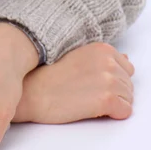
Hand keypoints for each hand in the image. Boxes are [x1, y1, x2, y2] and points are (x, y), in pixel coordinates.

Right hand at [12, 42, 134, 123]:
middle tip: (89, 91)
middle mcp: (109, 61)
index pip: (126, 68)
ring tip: (89, 98)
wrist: (33, 89)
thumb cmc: (50, 73)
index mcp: (102, 48)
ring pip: (128, 98)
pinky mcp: (106, 99)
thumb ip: (103, 58)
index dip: (113, 78)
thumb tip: (125, 59)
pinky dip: (113, 113)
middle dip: (114, 91)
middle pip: (128, 84)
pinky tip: (93, 107)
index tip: (95, 82)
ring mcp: (109, 79)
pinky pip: (125, 111)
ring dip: (113, 103)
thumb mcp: (79, 56)